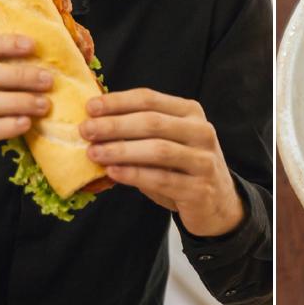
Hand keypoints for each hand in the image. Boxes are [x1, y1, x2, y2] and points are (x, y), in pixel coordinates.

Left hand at [80, 88, 243, 236]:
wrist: (218, 205)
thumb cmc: (182, 169)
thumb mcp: (166, 142)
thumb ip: (139, 131)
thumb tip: (95, 123)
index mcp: (190, 112)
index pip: (149, 99)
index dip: (118, 102)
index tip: (90, 108)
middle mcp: (201, 131)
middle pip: (152, 122)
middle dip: (114, 125)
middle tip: (86, 130)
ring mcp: (204, 160)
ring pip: (158, 150)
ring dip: (121, 150)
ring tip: (93, 152)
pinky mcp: (200, 188)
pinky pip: (162, 179)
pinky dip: (134, 175)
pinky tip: (113, 173)